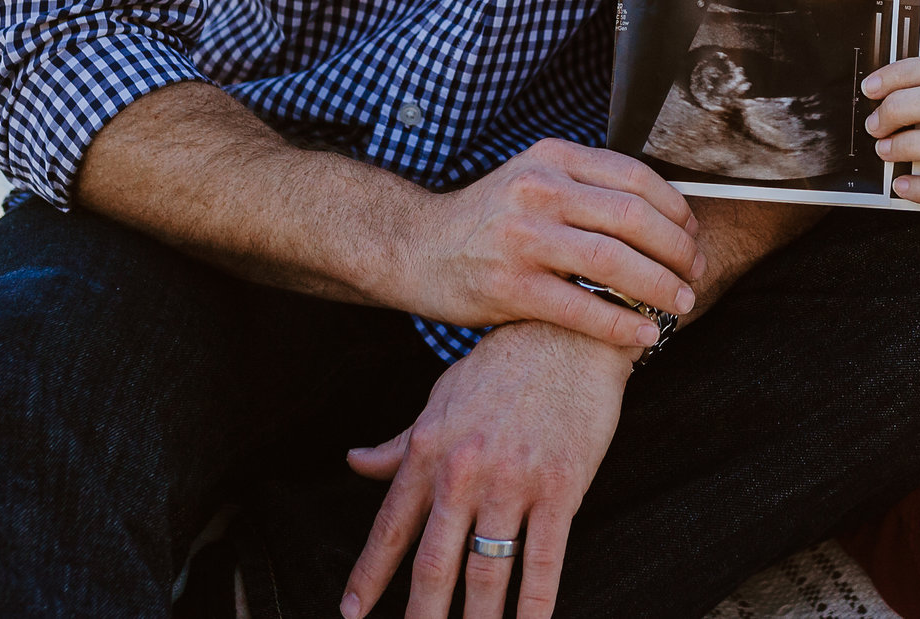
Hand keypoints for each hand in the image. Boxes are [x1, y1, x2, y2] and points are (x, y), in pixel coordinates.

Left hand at [340, 322, 629, 618]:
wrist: (569, 330)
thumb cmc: (502, 365)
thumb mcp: (440, 398)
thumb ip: (400, 442)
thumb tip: (353, 462)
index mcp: (429, 450)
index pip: (390, 528)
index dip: (369, 576)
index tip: (350, 613)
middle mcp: (464, 471)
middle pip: (434, 564)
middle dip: (419, 617)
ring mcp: (514, 481)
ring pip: (487, 572)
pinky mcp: (562, 487)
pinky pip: (544, 560)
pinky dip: (534, 606)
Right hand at [400, 140, 702, 348]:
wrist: (414, 246)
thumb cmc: (487, 219)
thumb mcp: (533, 178)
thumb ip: (586, 186)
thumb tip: (662, 212)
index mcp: (552, 158)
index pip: (635, 178)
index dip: (675, 209)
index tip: (693, 233)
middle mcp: (538, 190)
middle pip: (633, 218)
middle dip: (677, 250)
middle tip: (695, 273)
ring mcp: (522, 238)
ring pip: (613, 262)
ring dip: (659, 287)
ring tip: (680, 304)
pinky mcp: (509, 286)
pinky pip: (581, 308)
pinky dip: (621, 323)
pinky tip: (644, 334)